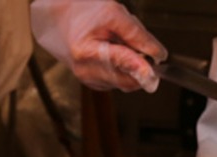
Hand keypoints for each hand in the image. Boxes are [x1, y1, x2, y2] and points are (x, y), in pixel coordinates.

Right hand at [30, 0, 167, 92]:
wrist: (58, 19)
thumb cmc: (83, 12)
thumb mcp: (113, 13)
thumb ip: (137, 35)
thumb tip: (158, 55)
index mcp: (86, 52)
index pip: (121, 63)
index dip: (142, 68)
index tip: (154, 71)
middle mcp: (86, 71)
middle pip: (129, 80)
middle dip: (141, 65)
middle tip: (139, 47)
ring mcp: (89, 80)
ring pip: (128, 82)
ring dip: (133, 67)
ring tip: (120, 45)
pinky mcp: (94, 84)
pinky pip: (121, 82)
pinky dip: (125, 70)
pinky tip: (115, 53)